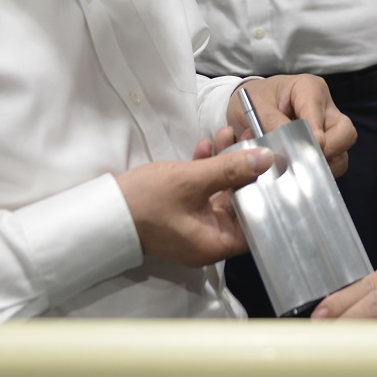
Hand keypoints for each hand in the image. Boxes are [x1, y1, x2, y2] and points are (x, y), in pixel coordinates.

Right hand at [118, 149, 275, 266]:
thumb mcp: (191, 181)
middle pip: (239, 204)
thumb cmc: (147, 201)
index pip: (256, 224)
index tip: (274, 167)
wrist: (103, 210)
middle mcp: (209, 238)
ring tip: (226, 133)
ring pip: (220, 192)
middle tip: (250, 141)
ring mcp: (194, 225)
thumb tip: (267, 159)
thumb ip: (230, 169)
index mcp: (216, 242)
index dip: (267, 195)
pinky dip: (206, 169)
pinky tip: (206, 145)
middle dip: (244, 170)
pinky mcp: (181, 212)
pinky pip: (202, 191)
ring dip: (224, 164)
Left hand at [194, 75, 353, 177]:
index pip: (320, 112)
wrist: (247, 110)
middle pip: (344, 132)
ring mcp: (328, 129)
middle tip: (306, 163)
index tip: (313, 146)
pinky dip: (318, 173)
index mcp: (309, 89)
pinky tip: (300, 175)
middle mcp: (324, 108)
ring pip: (342, 152)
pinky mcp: (325, 148)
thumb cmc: (254, 101)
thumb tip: (284, 149)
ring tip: (300, 172)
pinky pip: (333, 164)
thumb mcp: (254, 105)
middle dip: (329, 151)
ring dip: (324, 165)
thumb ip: (269, 122)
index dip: (317, 132)